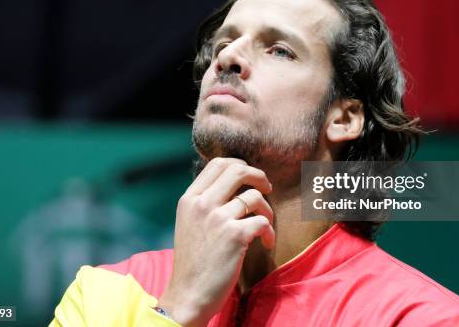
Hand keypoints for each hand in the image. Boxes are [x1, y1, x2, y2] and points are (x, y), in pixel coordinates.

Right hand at [157, 157, 274, 325]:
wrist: (188, 294)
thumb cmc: (192, 261)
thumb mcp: (188, 223)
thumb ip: (204, 202)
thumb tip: (232, 185)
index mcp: (189, 199)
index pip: (217, 164)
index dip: (239, 165)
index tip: (249, 177)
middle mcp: (202, 204)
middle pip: (238, 171)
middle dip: (259, 176)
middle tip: (267, 188)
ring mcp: (218, 218)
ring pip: (255, 197)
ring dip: (267, 210)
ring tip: (265, 224)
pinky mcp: (235, 236)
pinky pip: (263, 222)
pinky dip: (269, 232)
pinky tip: (265, 243)